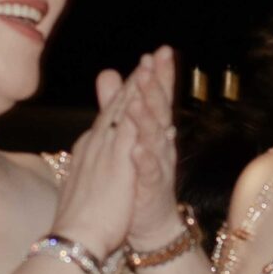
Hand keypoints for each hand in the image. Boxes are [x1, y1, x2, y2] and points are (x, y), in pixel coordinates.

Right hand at [50, 67, 143, 259]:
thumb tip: (90, 151)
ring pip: (124, 110)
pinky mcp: (116, 163)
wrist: (72, 238)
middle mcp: (96, 143)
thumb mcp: (84, 182)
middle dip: (136, 78)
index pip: (110, 115)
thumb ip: (90, 162)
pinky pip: (129, 130)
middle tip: (153, 54)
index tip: (139, 73)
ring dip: (139, 85)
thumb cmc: (78, 218)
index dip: (126, 92)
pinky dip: (138, 110)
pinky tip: (149, 94)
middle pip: (119, 104)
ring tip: (153, 62)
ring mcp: (105, 151)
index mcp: (90, 148)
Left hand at [111, 47, 185, 252]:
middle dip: (157, 87)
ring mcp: (156, 167)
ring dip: (148, 118)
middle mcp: (159, 145)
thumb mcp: (128, 135)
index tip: (158, 52)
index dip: (158, 75)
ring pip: (155, 139)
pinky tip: (139, 149)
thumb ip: (119, 105)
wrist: (148, 221)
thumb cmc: (138, 176)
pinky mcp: (150, 190)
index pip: (156, 97)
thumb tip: (112, 73)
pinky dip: (144, 160)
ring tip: (140, 101)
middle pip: (160, 111)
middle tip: (153, 65)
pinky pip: (147, 173)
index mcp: (153, 131)